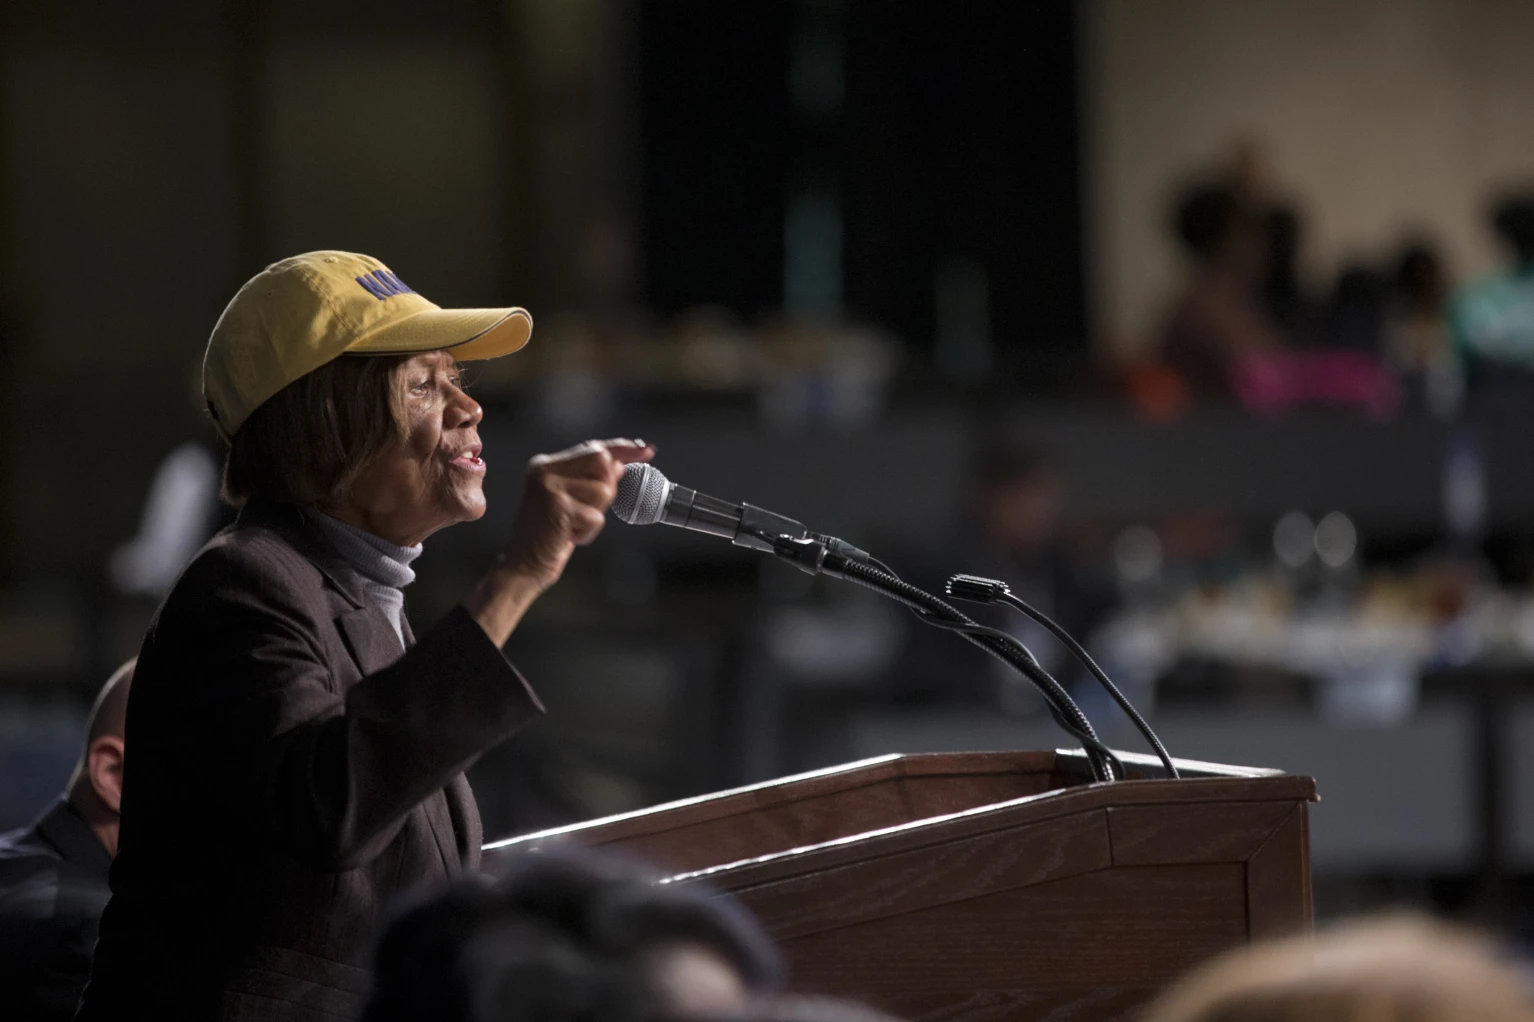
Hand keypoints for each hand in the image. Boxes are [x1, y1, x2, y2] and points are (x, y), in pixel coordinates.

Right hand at [464, 439, 653, 645]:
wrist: (522, 564)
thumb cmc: (548, 535)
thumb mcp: (571, 502)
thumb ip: (591, 480)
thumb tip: (620, 463)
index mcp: (546, 465)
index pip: (593, 448)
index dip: (623, 448)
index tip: (647, 449)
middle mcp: (545, 470)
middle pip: (602, 462)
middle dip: (606, 488)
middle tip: (586, 510)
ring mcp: (550, 487)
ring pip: (603, 490)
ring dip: (595, 514)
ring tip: (573, 525)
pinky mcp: (558, 507)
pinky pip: (596, 516)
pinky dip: (589, 532)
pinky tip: (569, 537)